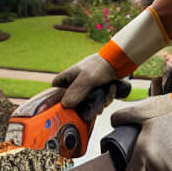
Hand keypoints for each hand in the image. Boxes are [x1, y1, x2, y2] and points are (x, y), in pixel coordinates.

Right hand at [53, 7, 171, 109]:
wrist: (118, 62)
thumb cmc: (100, 66)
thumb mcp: (87, 79)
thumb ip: (76, 91)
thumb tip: (66, 105)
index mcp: (64, 79)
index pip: (54, 96)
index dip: (61, 104)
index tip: (73, 108)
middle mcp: (71, 86)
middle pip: (72, 105)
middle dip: (86, 107)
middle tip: (97, 108)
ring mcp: (82, 90)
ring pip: (86, 105)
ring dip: (97, 104)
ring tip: (106, 98)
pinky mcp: (93, 93)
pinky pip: (95, 103)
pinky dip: (103, 100)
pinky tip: (110, 94)